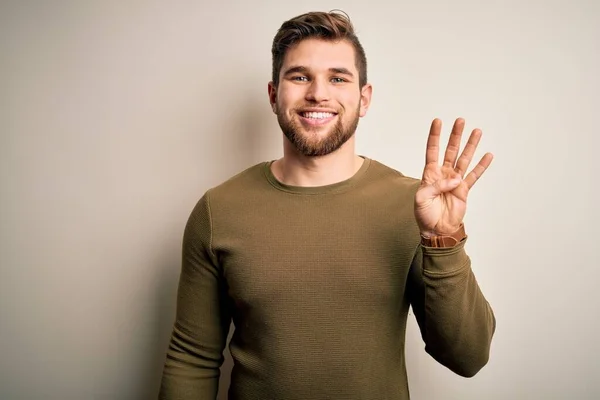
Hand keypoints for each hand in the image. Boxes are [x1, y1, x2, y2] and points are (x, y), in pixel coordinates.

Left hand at [415, 118, 492, 237]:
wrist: (437, 230)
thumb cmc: (425, 215)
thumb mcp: (421, 199)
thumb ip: (435, 186)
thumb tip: (455, 179)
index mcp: (430, 174)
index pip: (432, 150)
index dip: (435, 136)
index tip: (437, 121)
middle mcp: (443, 174)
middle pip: (450, 150)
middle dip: (455, 135)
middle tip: (461, 121)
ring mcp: (455, 181)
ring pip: (464, 159)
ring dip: (470, 145)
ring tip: (477, 131)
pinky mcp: (464, 190)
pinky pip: (474, 175)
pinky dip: (482, 166)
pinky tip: (488, 155)